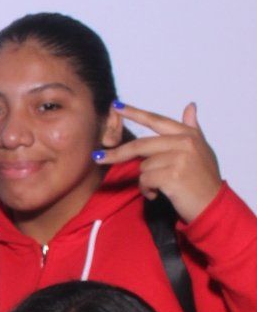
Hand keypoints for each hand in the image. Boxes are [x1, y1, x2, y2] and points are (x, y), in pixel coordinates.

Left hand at [99, 102, 222, 223]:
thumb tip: (190, 105)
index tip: (116, 105)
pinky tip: (158, 195)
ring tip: (160, 188)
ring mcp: (179, 158)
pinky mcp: (172, 175)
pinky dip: (147, 191)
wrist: (213, 206)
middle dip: (117, 153)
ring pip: (143, 167)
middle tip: (98, 157)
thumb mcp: (202, 150)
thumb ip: (193, 128)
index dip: (135, 112)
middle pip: (140, 145)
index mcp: (188, 135)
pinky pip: (145, 180)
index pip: (156, 120)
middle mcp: (184, 143)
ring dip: (145, 181)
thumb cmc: (204, 180)